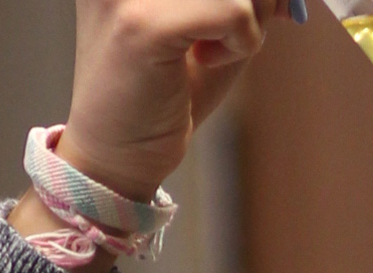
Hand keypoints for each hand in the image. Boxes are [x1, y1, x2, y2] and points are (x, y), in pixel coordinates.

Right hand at [56, 0, 293, 200]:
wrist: (118, 157)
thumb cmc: (164, 91)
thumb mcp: (215, 24)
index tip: (254, 7)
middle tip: (231, 29)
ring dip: (247, 19)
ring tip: (208, 49)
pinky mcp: (140, 25)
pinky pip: (233, 13)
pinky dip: (241, 42)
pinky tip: (204, 61)